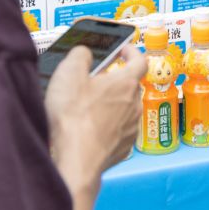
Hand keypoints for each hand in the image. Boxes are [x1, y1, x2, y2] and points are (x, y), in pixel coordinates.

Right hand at [44, 46, 146, 191]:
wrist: (76, 160)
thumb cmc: (74, 118)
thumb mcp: (69, 73)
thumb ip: (80, 55)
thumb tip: (84, 53)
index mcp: (125, 83)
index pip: (139, 60)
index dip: (131, 51)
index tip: (124, 49)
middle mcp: (134, 105)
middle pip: (129, 86)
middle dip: (115, 81)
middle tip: (96, 80)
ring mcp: (131, 128)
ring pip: (125, 110)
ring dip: (111, 106)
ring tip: (88, 108)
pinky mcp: (122, 148)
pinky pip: (118, 132)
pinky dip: (107, 128)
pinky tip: (89, 130)